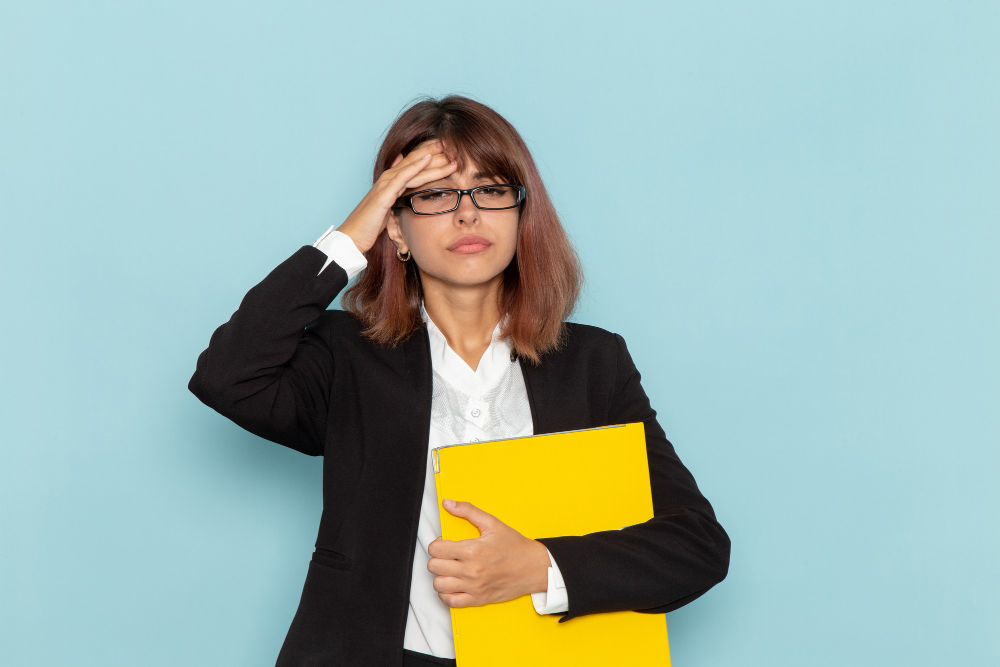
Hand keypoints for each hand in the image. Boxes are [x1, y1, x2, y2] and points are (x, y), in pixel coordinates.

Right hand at [335, 138, 458, 253]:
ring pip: (413, 167)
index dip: (430, 154)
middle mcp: (388, 178)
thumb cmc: (370, 224)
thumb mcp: (388, 207)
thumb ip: (398, 196)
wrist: (353, 235)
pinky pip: (403, 177)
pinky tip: (428, 159)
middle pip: (415, 160)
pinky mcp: (384, 194)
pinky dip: (415, 166)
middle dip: (434, 151)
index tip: (448, 149)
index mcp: (391, 181)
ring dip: (432, 159)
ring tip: (448, 151)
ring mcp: (385, 185)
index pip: (413, 163)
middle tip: (452, 143)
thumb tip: (407, 186)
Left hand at [427, 499, 551, 608]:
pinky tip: (454, 584)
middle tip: (447, 555)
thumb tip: (448, 503)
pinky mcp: (478, 599)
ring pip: (438, 585)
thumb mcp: (492, 523)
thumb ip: (468, 511)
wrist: (534, 567)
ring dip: (440, 576)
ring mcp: (474, 587)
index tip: (443, 543)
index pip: (436, 549)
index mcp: (472, 550)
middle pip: (434, 566)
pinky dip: (447, 594)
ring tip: (450, 570)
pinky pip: (450, 601)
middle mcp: (471, 570)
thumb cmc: (515, 547)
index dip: (436, 544)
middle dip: (437, 558)